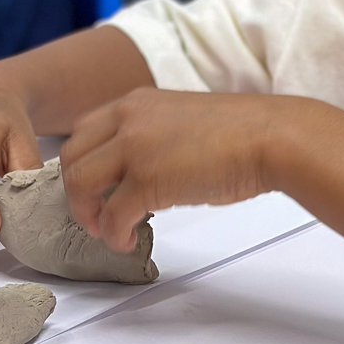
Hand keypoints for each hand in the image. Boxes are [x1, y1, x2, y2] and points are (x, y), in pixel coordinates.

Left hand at [60, 88, 282, 251]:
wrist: (271, 138)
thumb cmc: (242, 133)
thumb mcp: (183, 121)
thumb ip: (153, 138)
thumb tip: (142, 174)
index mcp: (138, 102)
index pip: (85, 130)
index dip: (82, 162)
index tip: (93, 186)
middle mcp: (129, 119)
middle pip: (72, 156)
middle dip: (76, 190)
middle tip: (92, 213)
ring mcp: (135, 148)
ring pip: (80, 184)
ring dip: (86, 213)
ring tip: (105, 230)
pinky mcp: (147, 180)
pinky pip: (111, 215)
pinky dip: (112, 235)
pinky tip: (125, 241)